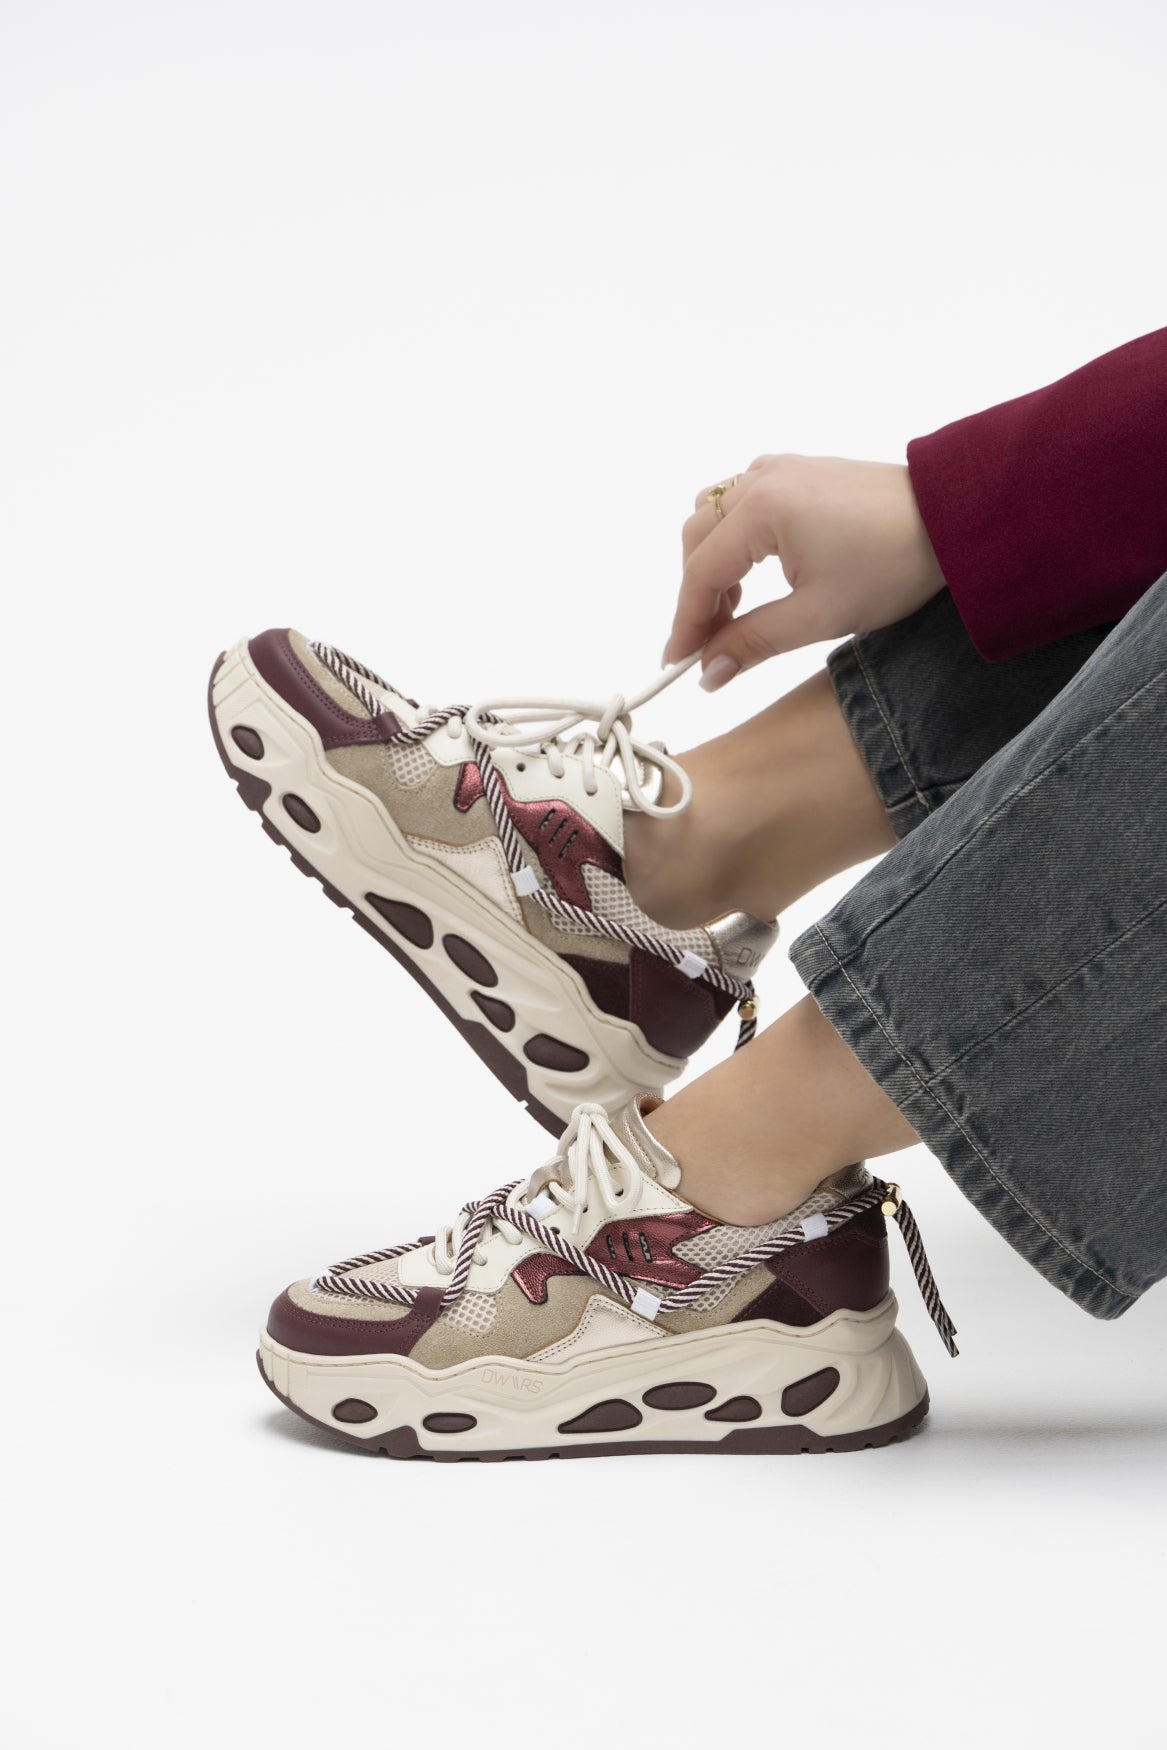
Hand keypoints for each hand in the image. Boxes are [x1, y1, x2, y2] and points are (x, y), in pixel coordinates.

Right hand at [664, 455, 946, 687]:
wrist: (953, 519)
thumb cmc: (894, 564)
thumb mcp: (819, 616)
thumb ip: (752, 643)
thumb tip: (707, 673)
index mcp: (762, 510)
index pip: (701, 572)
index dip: (686, 622)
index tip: (678, 663)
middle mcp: (761, 479)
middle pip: (697, 539)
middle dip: (697, 594)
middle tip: (711, 643)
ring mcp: (778, 469)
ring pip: (713, 517)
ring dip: (712, 563)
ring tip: (735, 611)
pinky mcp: (796, 471)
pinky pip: (740, 502)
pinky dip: (734, 539)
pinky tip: (756, 574)